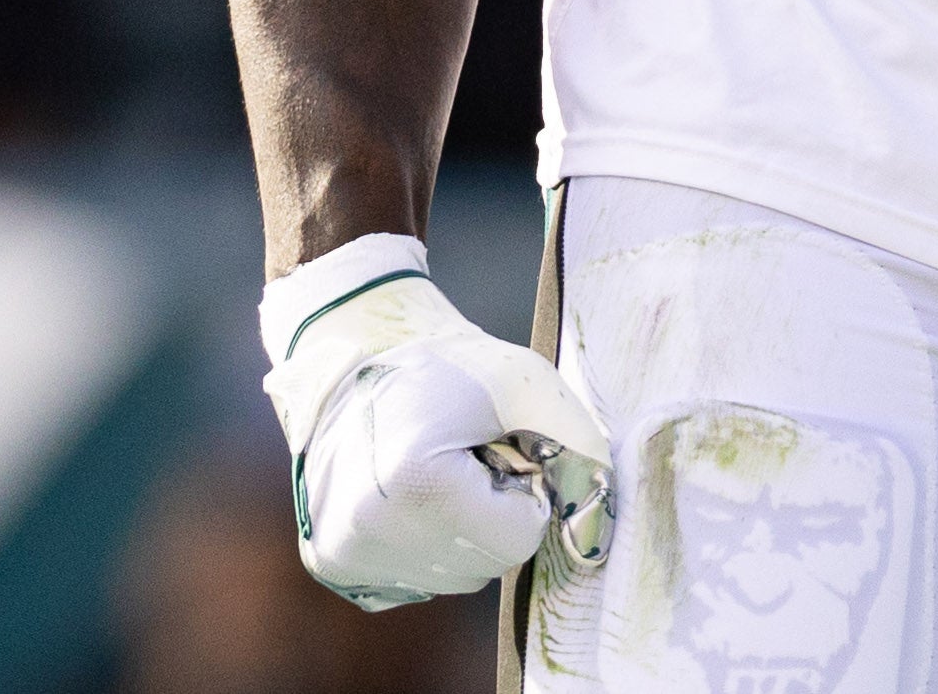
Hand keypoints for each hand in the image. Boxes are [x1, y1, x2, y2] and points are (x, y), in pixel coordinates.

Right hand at [262, 258, 611, 610]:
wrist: (355, 358)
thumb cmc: (446, 365)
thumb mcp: (524, 382)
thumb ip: (578, 444)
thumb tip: (603, 523)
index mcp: (416, 486)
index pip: (520, 538)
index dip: (524, 491)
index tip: (498, 451)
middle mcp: (370, 534)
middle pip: (488, 564)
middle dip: (494, 515)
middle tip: (467, 460)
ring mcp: (347, 556)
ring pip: (454, 577)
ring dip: (462, 531)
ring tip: (437, 474)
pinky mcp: (334, 565)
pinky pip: (417, 579)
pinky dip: (426, 544)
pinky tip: (408, 497)